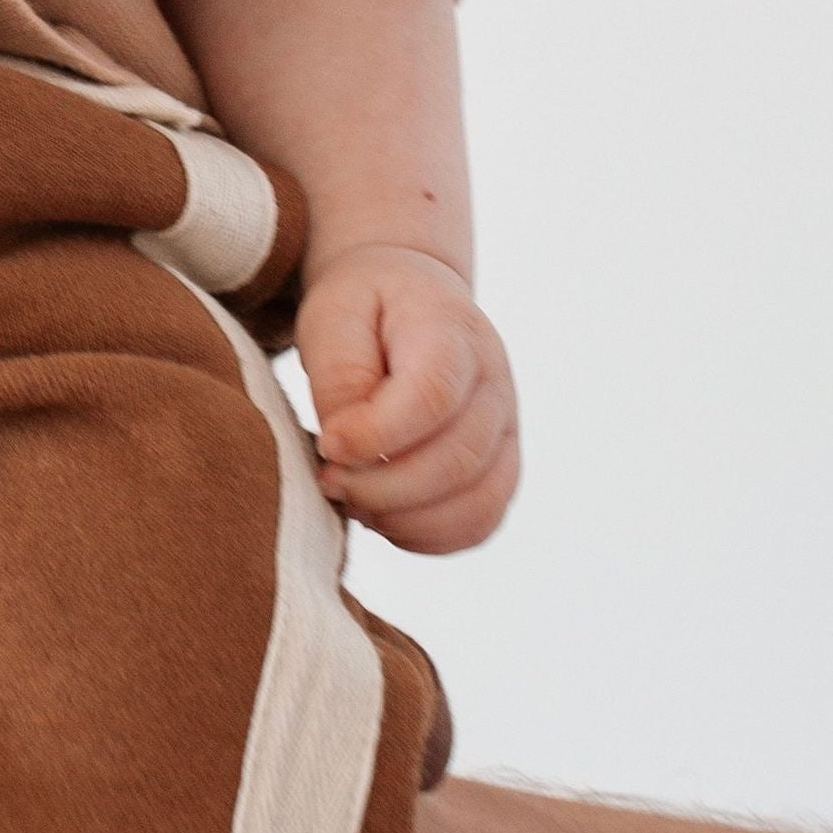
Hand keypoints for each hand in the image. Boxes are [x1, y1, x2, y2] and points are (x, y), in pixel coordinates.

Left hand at [297, 241, 519, 551]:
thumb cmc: (362, 307)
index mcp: (452, 330)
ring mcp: (505, 428)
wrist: (406, 297)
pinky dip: (427, 536)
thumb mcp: (332, 317)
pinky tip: (381, 515)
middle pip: (456, 459)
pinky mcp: (499, 466)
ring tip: (352, 499)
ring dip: (404, 518)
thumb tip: (344, 447)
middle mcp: (493, 381)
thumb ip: (339, 377)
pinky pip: (479, 523)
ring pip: (476, 502)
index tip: (327, 444)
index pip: (434, 397)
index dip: (376, 436)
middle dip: (381, 488)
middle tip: (328, 480)